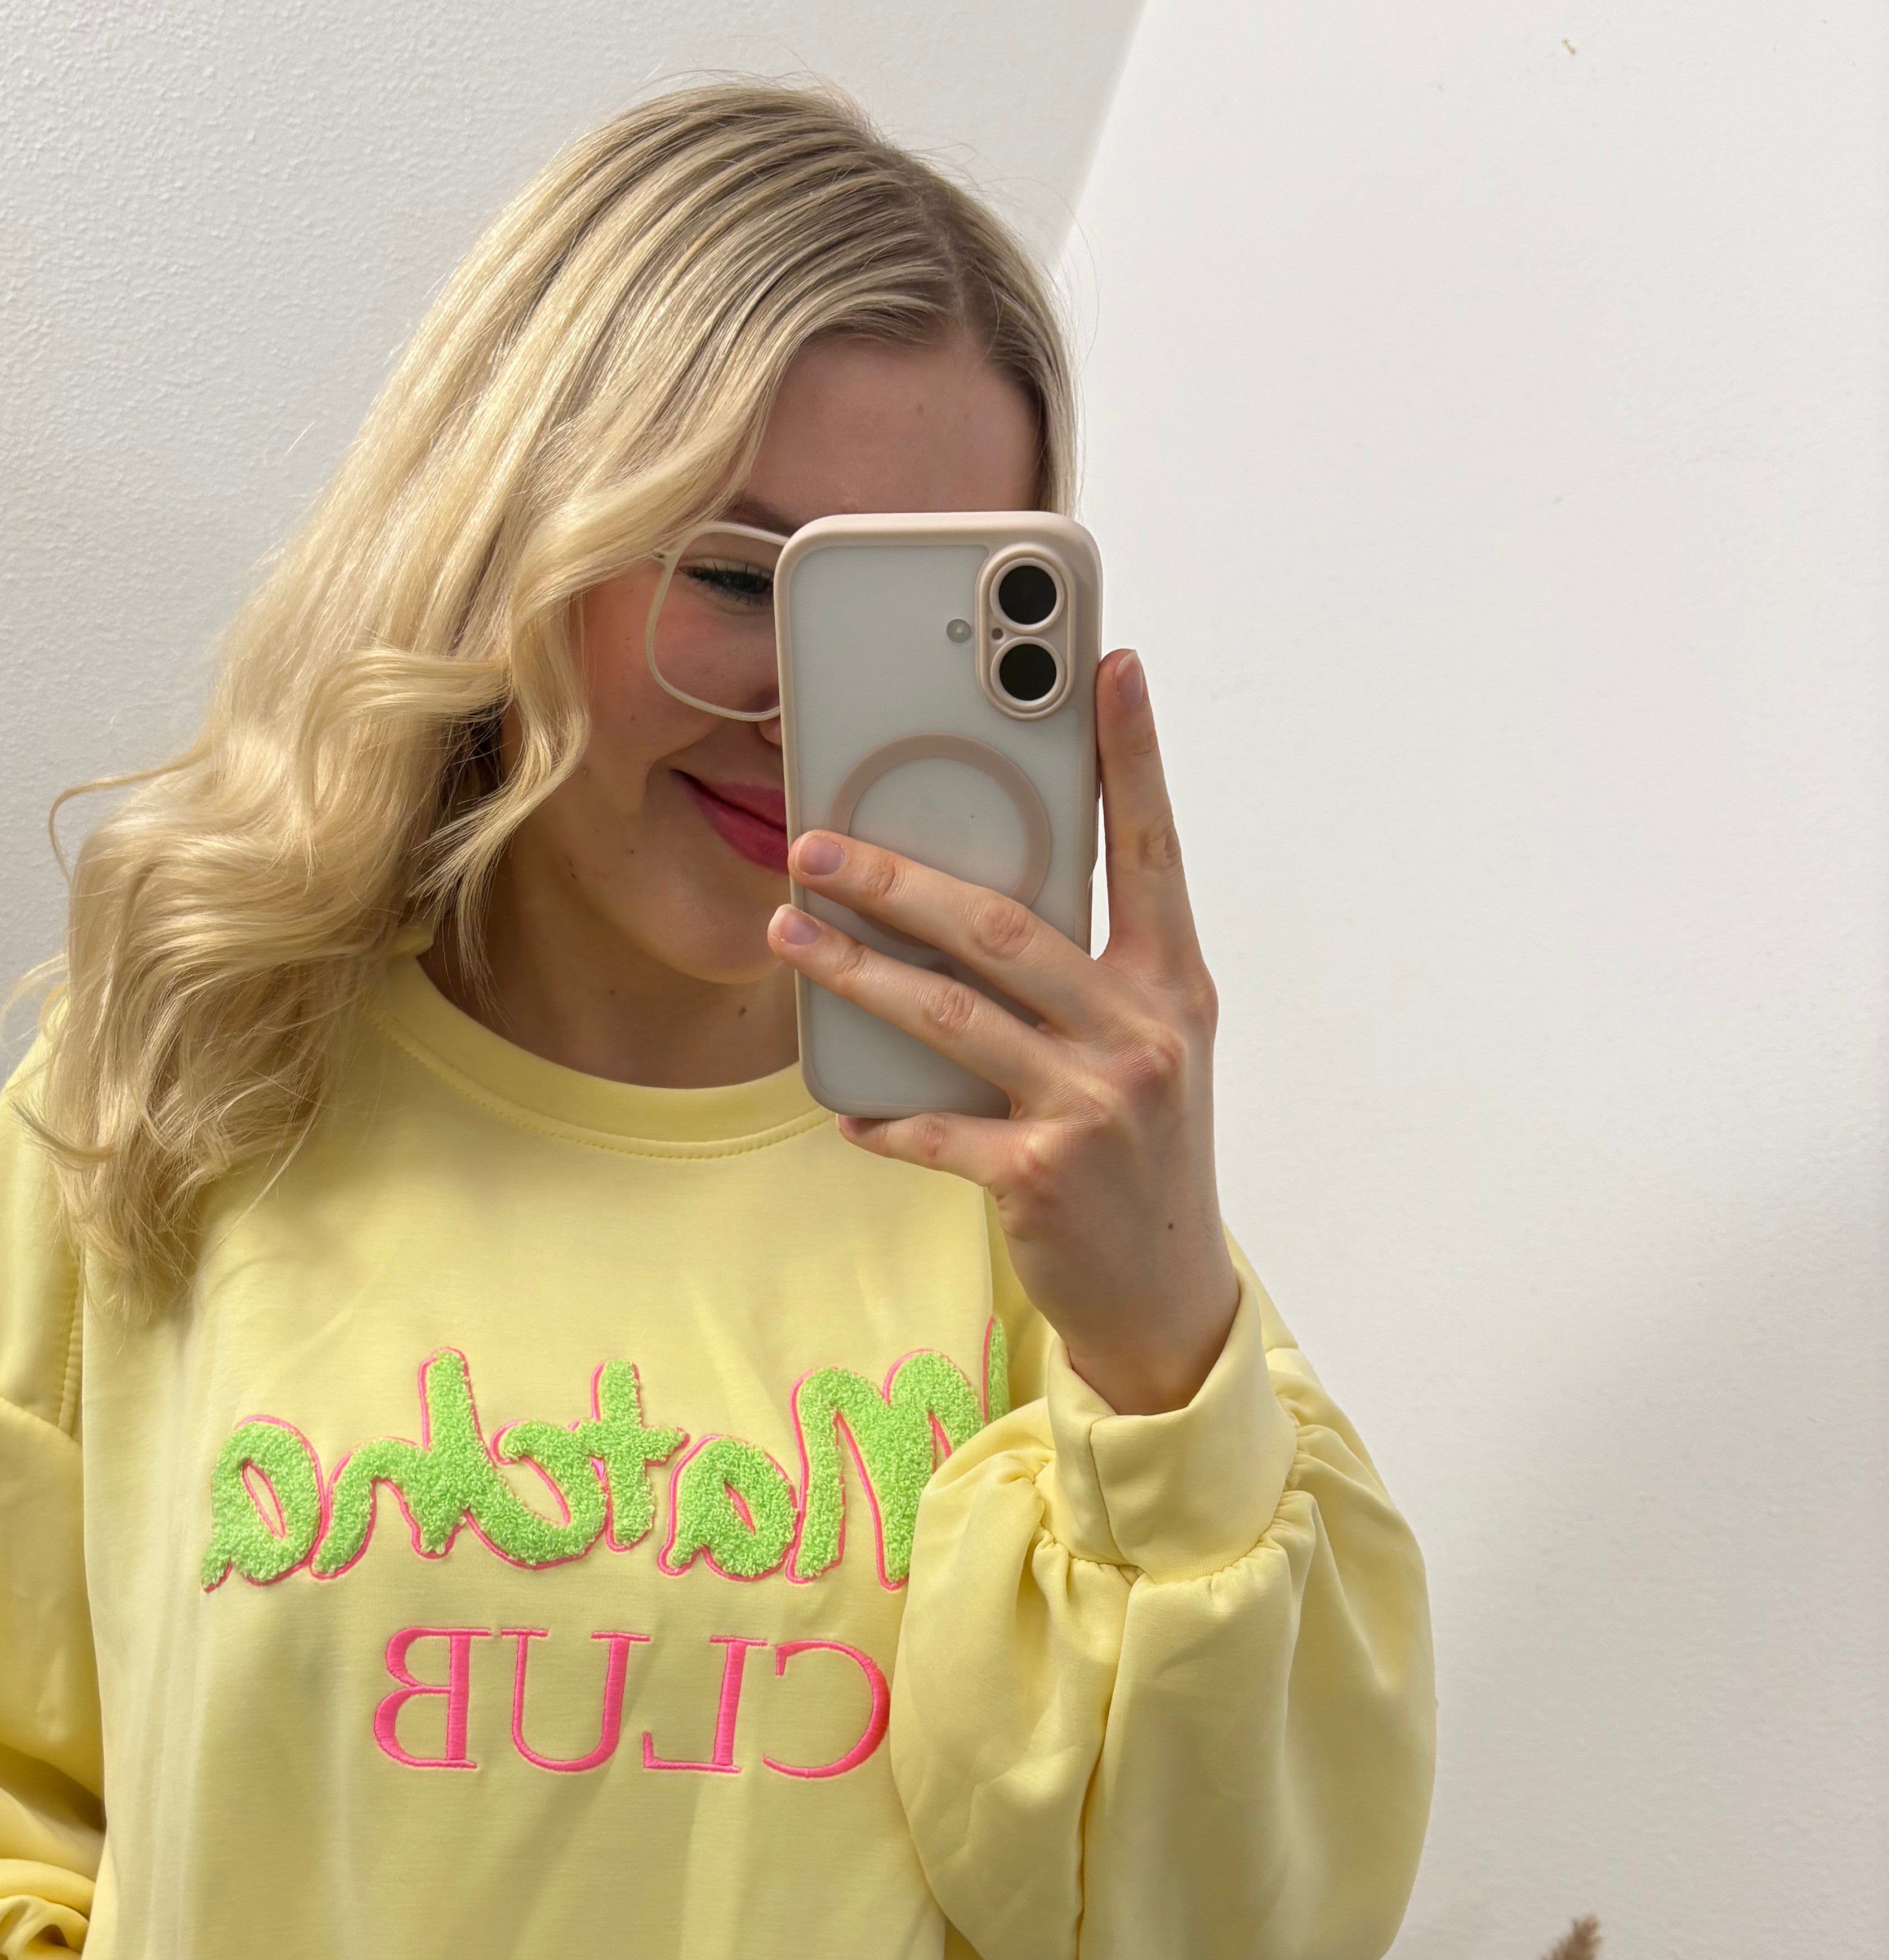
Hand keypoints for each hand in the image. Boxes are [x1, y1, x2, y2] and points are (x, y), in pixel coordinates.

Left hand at [767, 649, 1238, 1416]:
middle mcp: (1141, 1034)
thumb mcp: (1144, 1047)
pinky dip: (881, 1116)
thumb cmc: (1139, 1150)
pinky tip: (843, 1106)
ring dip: (854, 973)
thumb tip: (975, 895)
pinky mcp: (1040, 1175)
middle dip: (898, 878)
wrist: (1166, 1293)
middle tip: (816, 841)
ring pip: (949, 1014)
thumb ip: (1087, 972)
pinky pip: (932, 1128)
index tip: (1111, 666)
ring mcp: (1093, 1104)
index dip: (1133, 755)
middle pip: (1005, 926)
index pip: (1153, 848)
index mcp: (1172, 986)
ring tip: (787, 935)